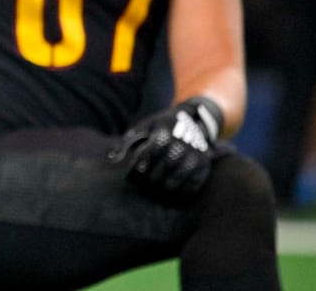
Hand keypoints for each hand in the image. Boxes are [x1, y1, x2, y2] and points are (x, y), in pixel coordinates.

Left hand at [109, 96, 223, 200]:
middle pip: (168, 163)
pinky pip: (195, 182)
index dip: (143, 163)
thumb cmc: (160, 127)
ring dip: (167, 186)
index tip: (135, 174)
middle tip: (144, 187)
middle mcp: (182, 141)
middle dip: (154, 177)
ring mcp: (195, 153)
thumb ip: (127, 142)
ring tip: (157, 192)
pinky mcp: (204, 163)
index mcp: (165, 131)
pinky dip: (183, 191)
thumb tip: (111, 158)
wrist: (192, 121)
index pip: (153, 149)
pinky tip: (172, 195)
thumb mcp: (143, 127)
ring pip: (181, 174)